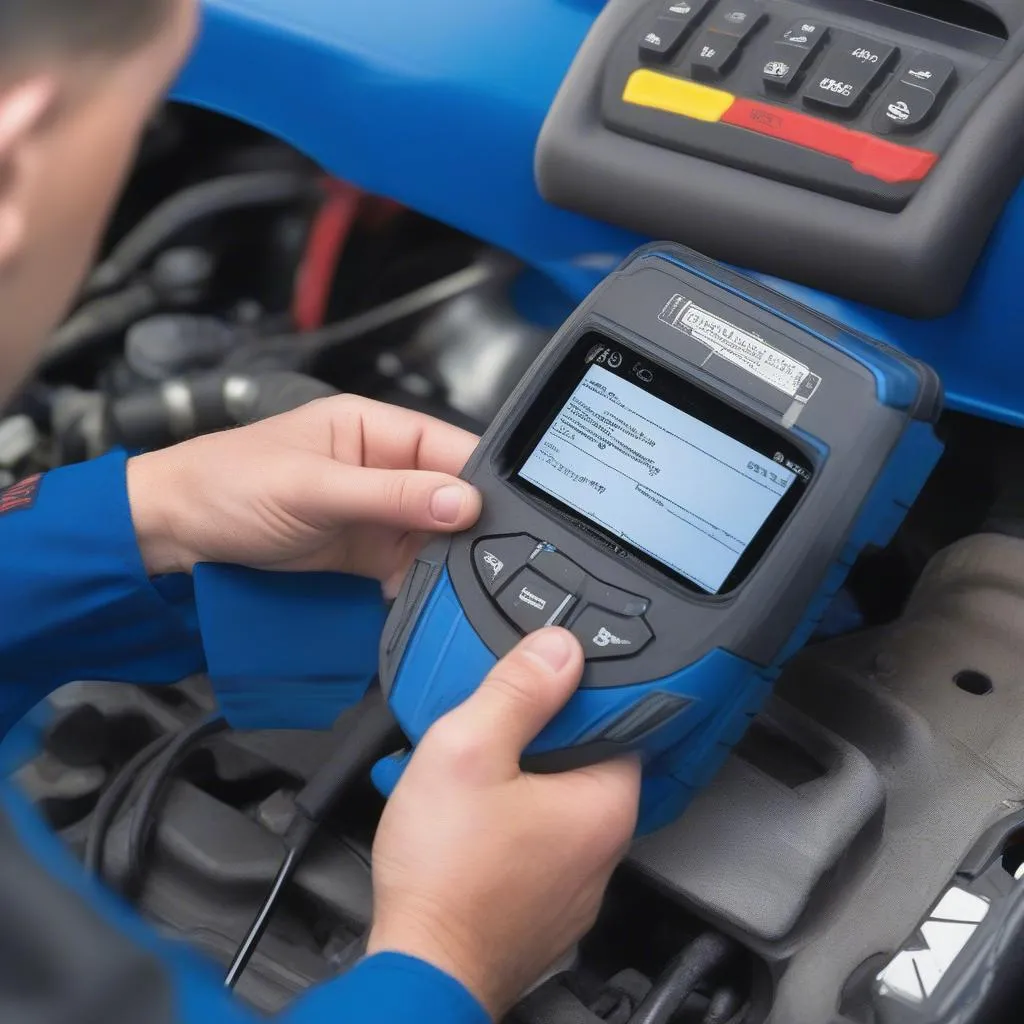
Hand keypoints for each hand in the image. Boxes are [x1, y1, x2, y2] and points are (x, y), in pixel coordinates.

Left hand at [126, 395, 481, 591]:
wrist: (175, 534)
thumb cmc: (228, 485)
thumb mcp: (313, 487)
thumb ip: (390, 495)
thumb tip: (460, 501)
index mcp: (373, 428)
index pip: (448, 445)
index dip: (478, 478)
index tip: (502, 515)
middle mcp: (383, 466)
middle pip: (449, 493)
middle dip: (465, 525)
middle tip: (480, 557)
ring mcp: (375, 510)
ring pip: (435, 533)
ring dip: (443, 558)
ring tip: (446, 578)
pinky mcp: (364, 549)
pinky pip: (409, 564)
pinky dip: (417, 580)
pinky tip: (415, 592)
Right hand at [367, 628, 640, 1019]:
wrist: (419, 971)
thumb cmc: (446, 875)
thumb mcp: (470, 750)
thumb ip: (517, 692)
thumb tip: (559, 649)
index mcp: (604, 805)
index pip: (620, 723)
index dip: (578, 693)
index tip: (539, 681)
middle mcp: (602, 848)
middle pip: (581, 761)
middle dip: (536, 736)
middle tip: (489, 725)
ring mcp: (573, 884)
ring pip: (552, 804)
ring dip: (515, 782)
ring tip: (467, 774)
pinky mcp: (541, 906)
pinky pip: (532, 844)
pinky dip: (505, 825)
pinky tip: (464, 822)